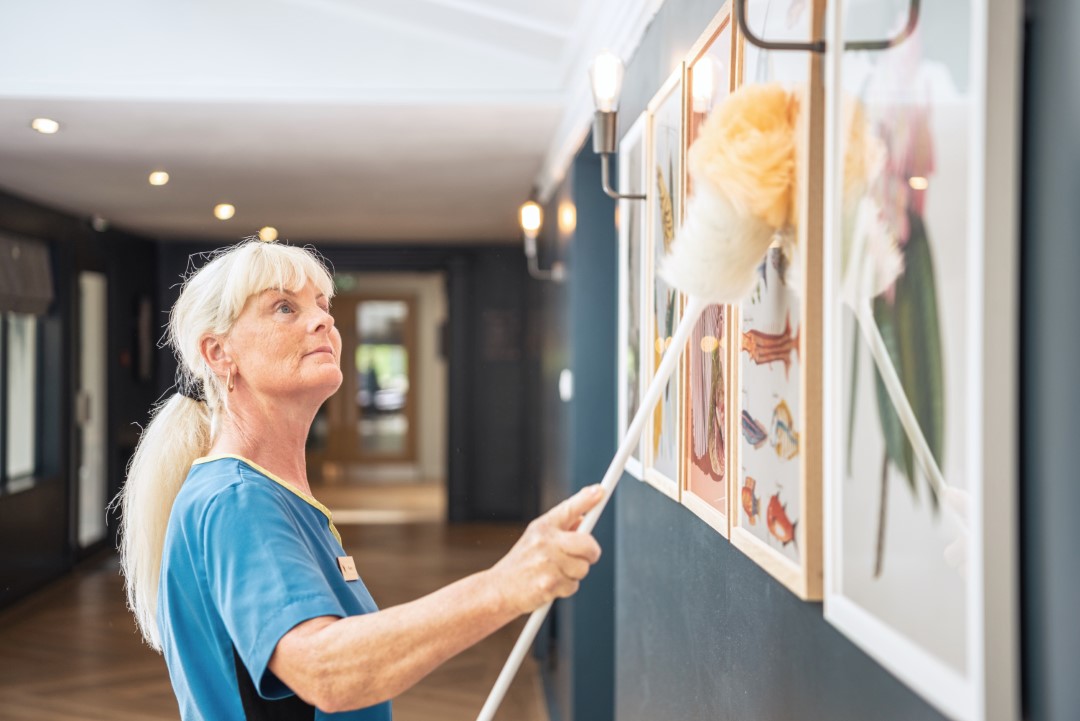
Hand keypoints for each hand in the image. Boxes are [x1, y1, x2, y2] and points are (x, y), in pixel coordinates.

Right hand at [490, 485, 604, 615]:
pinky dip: (566, 588)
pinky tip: (550, 585)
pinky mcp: (549, 583)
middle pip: (588, 544)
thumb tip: (585, 517)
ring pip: (583, 567)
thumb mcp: (536, 538)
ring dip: (575, 574)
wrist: (498, 589)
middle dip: (591, 553)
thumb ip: (561, 528)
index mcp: (542, 527)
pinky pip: (574, 585)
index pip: (568, 509)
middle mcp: (545, 541)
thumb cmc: (521, 564)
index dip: (586, 499)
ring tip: (555, 573)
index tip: (600, 491)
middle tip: (585, 557)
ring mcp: (547, 563)